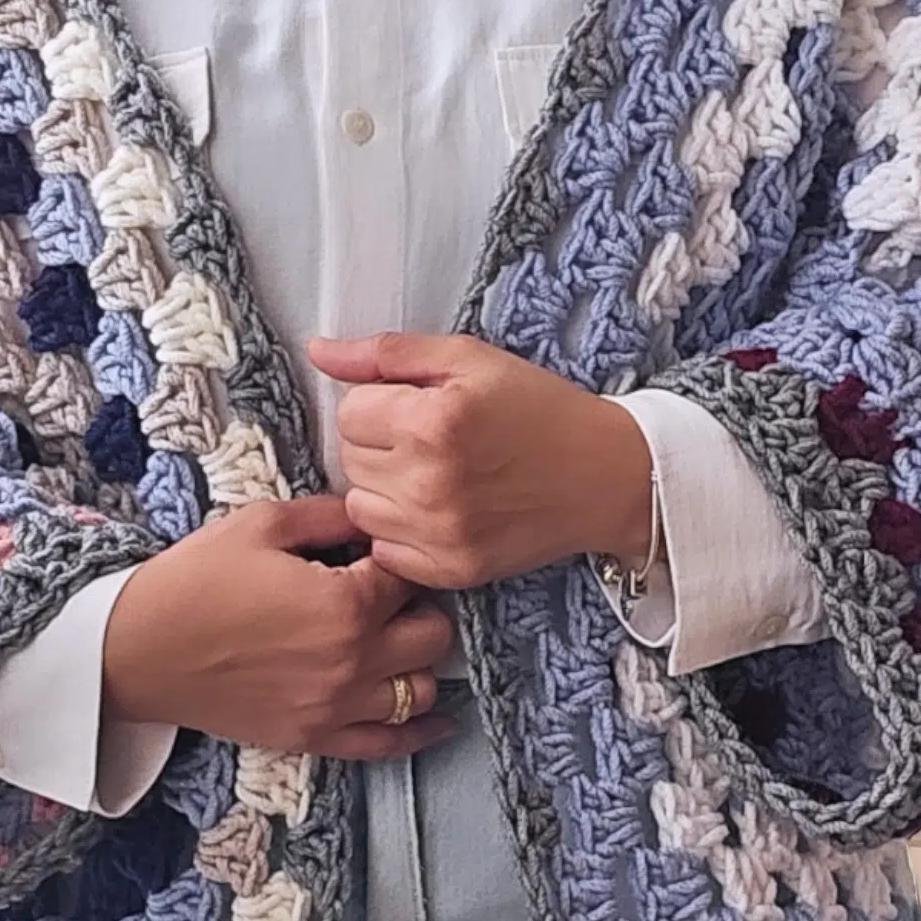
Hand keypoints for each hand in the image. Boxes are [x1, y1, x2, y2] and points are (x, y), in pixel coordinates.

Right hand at [101, 494, 456, 759]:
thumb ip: (329, 516)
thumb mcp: (261, 524)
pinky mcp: (317, 738)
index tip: (377, 555)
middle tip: (390, 598)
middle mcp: (355, 661)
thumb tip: (371, 515)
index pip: (411, 575)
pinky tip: (436, 718)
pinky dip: (420, 731)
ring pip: (424, 692)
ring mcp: (338, 706)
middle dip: (421, 609)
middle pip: (434, 636)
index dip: (397, 558)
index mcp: (347, 603)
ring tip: (395, 644)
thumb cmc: (193, 581)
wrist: (138, 652)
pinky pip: (390, 744)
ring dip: (420, 664)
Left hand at [309, 332, 654, 591]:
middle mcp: (428, 482)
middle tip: (428, 440)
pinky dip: (400, 531)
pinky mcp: (449, 569)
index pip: (349, 413)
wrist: (602, 476)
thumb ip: (386, 354)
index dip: (379, 404)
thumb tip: (319, 351)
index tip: (415, 408)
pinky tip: (437, 510)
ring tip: (431, 475)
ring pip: (359, 507)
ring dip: (383, 489)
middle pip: (350, 459)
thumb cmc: (538, 410)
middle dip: (379, 444)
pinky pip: (384, 549)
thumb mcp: (468, 359)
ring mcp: (438, 533)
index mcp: (431, 421)